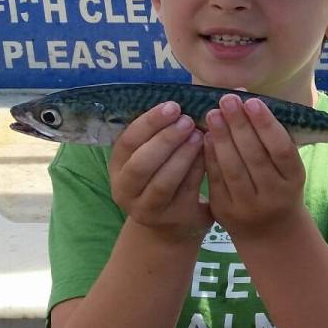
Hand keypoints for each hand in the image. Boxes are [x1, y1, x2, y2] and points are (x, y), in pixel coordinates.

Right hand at [108, 100, 210, 244]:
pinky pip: (186, 192)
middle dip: (165, 139)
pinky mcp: (173, 219)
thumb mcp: (154, 157)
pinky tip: (209, 154)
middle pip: (141, 164)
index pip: (127, 142)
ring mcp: (147, 209)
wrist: (172, 225)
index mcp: (118, 167)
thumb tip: (182, 102)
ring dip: (182, 156)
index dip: (149, 123)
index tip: (172, 106)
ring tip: (199, 136)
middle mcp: (125, 190)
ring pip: (163, 181)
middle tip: (188, 121)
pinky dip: (197, 171)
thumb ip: (160, 135)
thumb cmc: (165, 179)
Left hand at [203, 93, 307, 241]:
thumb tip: (250, 104)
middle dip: (239, 125)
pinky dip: (210, 156)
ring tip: (213, 113)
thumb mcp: (288, 170)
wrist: (270, 232)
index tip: (252, 102)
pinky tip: (206, 136)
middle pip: (255, 156)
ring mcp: (249, 206)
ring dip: (222, 138)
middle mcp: (274, 195)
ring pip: (233, 168)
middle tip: (227, 99)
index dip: (266, 125)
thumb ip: (274, 143)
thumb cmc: (280, 188)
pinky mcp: (226, 212)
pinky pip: (216, 180)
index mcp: (294, 181)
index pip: (281, 150)